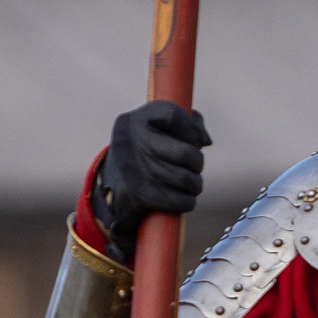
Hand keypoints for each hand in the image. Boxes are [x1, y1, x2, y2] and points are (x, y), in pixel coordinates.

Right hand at [94, 100, 209, 260]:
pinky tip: (184, 197)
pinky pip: (179, 200)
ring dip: (195, 184)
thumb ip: (185, 122)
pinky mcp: (139, 195)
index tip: (194, 140)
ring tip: (192, 182)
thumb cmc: (145, 151)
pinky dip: (188, 201)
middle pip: (185, 153)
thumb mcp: (156, 128)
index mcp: (136, 120)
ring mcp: (135, 170)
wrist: (112, 185)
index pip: (173, 116)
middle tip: (195, 166)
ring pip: (185, 179)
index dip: (192, 130)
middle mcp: (132, 142)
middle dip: (198, 162)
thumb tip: (205, 140)